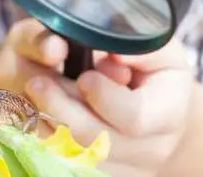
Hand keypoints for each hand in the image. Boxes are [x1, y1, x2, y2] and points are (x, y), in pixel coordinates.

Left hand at [0, 19, 194, 176]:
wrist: (154, 101)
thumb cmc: (149, 62)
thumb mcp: (148, 39)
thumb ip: (129, 40)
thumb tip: (110, 56)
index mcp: (168, 112)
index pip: (134, 118)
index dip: (105, 98)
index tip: (85, 76)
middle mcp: (149, 149)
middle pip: (96, 142)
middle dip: (62, 109)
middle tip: (37, 82)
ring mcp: (124, 168)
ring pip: (73, 154)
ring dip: (47, 121)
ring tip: (35, 90)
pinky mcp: (98, 173)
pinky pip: (63, 160)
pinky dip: (45, 134)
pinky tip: (39, 109)